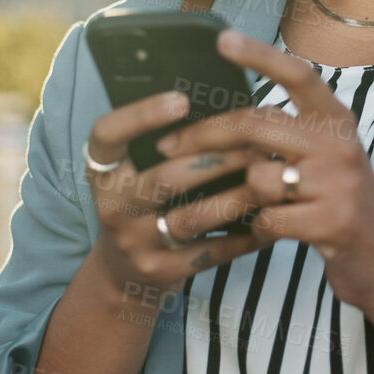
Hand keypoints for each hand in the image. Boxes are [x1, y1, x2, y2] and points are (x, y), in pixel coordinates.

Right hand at [81, 90, 270, 293]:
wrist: (122, 273)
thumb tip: (222, 112)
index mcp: (103, 171)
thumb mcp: (134, 173)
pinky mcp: (161, 271)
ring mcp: (135, 243)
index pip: (107, 134)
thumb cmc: (141, 205)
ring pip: (192, 218)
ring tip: (270, 181)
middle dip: (218, 160)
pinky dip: (243, 237)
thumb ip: (162, 146)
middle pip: (165, 179)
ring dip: (237, 198)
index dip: (141, 115)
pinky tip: (269, 221)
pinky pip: (210, 252)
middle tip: (258, 145)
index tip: (181, 100)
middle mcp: (113, 206)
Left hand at [155, 30, 373, 311]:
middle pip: (256, 125)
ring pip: (257, 176)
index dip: (260, 55)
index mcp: (336, 121)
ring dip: (243, 197)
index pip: (297, 74)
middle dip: (203, 136)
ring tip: (256, 207)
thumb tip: (223, 121)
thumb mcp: (323, 159)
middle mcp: (340, 144)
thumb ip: (286, 136)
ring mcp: (338, 182)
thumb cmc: (337, 204)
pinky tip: (273, 231)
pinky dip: (260, 228)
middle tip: (165, 147)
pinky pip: (267, 218)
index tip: (222, 39)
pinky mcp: (332, 221)